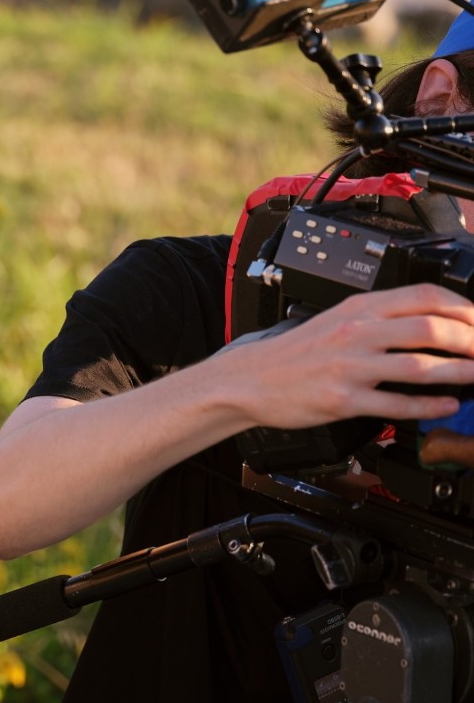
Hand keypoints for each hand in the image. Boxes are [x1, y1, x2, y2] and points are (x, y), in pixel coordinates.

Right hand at [224, 283, 473, 429]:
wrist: (249, 379)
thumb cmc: (293, 354)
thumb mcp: (335, 320)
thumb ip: (378, 319)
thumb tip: (428, 322)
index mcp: (357, 308)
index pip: (422, 296)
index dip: (462, 309)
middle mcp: (355, 332)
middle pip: (429, 328)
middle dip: (469, 341)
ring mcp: (349, 367)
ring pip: (418, 366)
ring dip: (458, 373)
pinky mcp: (342, 399)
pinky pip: (396, 403)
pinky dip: (428, 405)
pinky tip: (446, 405)